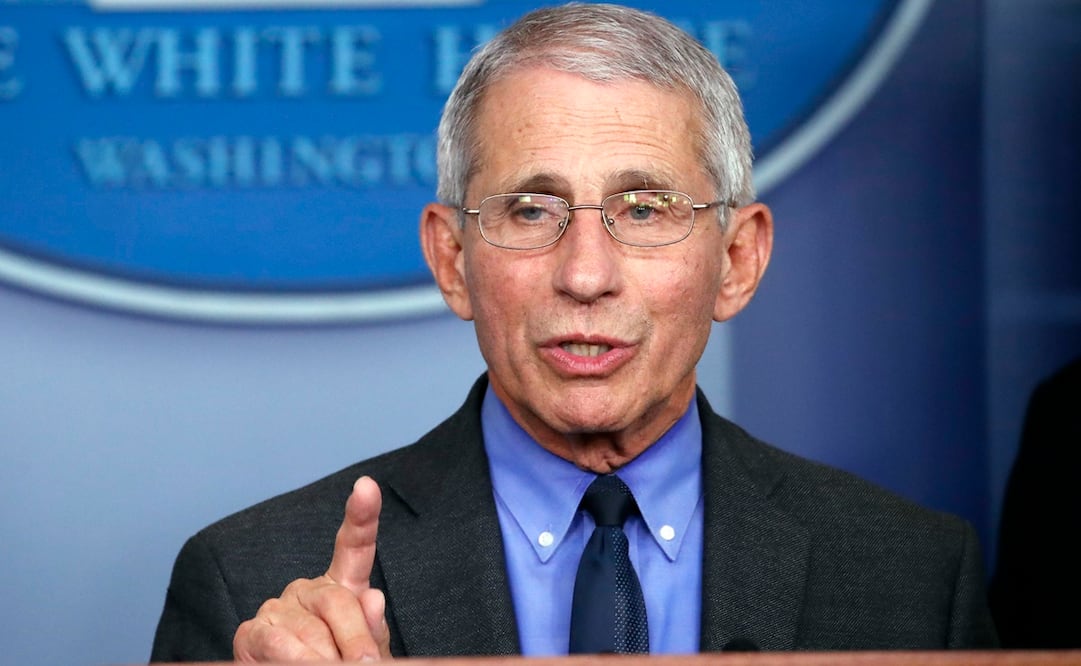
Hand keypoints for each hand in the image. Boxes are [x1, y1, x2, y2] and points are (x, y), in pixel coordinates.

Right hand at [234, 476, 391, 661]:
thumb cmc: (338, 664)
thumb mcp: (365, 650)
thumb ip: (372, 628)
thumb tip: (373, 598)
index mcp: (342, 588)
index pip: (354, 546)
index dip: (362, 515)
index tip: (367, 486)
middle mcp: (308, 590)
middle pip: (337, 601)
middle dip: (354, 641)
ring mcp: (277, 608)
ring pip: (310, 631)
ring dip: (326, 660)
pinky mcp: (250, 633)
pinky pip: (278, 644)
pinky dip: (297, 661)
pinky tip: (301, 664)